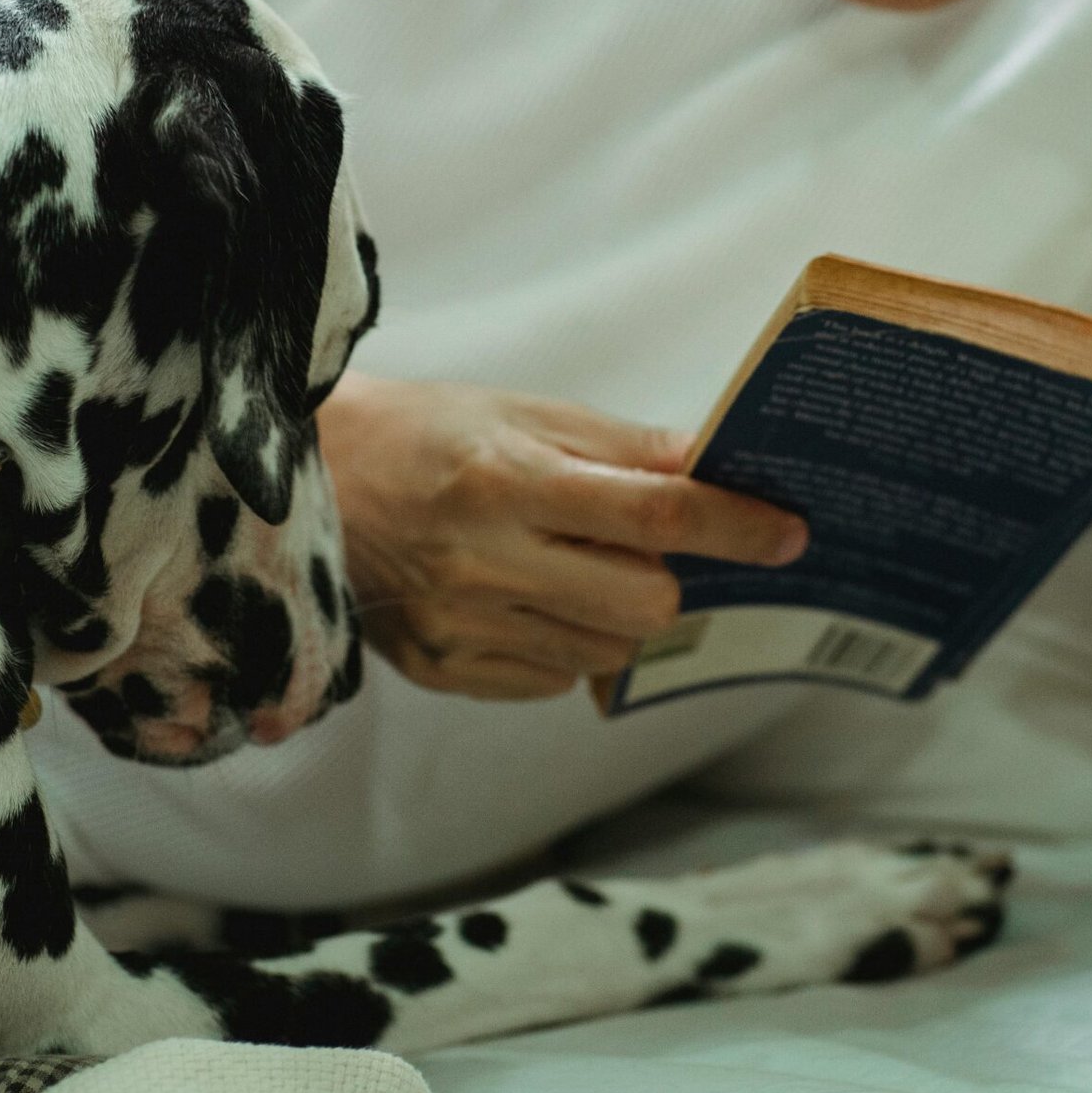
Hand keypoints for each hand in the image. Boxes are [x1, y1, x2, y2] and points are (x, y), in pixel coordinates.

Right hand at [315, 372, 807, 700]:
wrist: (305, 480)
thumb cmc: (423, 432)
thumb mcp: (521, 412)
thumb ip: (622, 448)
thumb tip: (716, 469)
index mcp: (507, 481)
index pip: (653, 515)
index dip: (732, 526)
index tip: (786, 533)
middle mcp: (482, 561)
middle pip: (643, 604)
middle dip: (667, 580)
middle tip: (646, 548)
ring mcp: (459, 627)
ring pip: (604, 653)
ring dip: (615, 615)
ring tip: (572, 569)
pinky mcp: (441, 670)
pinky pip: (550, 680)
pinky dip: (563, 644)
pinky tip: (527, 599)